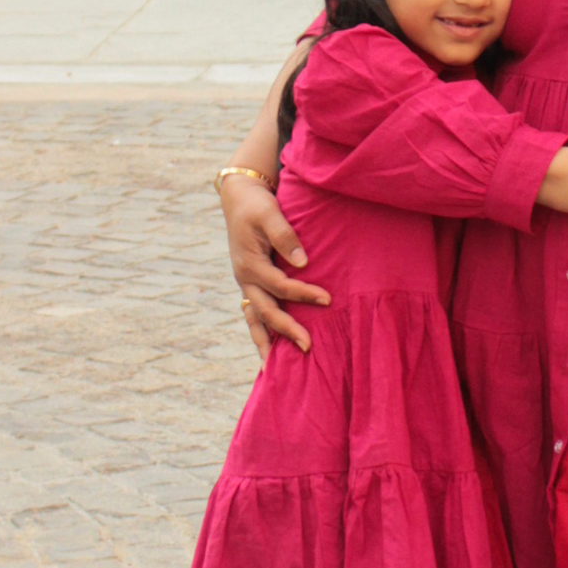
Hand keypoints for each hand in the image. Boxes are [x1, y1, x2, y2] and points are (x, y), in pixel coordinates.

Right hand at [222, 178, 329, 362]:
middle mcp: (245, 278)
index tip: (328, 299)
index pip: (280, 286)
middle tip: (308, 347)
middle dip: (286, 331)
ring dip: (265, 343)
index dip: (304, 293)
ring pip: (254, 319)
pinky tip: (268, 351)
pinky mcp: (250, 284)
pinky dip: (260, 332)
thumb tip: (302, 262)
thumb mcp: (269, 213)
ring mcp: (245, 284)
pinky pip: (254, 314)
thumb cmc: (257, 205)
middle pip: (265, 312)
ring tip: (272, 368)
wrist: (239, 199)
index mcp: (250, 263)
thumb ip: (285, 236)